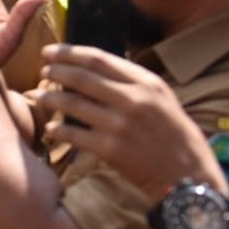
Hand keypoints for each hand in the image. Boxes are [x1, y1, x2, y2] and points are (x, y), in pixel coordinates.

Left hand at [38, 44, 221, 199]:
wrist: (189, 177)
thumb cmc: (174, 136)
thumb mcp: (161, 98)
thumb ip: (132, 82)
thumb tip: (95, 65)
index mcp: (146, 83)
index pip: (98, 59)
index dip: (69, 52)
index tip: (50, 51)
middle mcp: (133, 100)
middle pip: (81, 77)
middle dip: (55, 71)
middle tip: (43, 70)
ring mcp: (121, 125)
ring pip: (72, 104)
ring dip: (50, 98)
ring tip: (39, 96)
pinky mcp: (111, 150)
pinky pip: (74, 135)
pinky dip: (58, 131)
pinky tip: (51, 129)